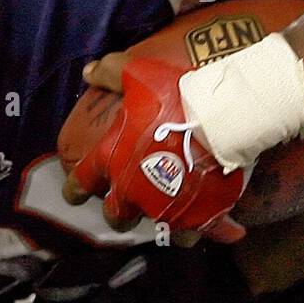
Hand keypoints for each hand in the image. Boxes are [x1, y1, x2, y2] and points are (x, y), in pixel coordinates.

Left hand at [61, 53, 247, 241]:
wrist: (219, 117)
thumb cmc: (174, 95)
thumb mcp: (137, 74)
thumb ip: (111, 72)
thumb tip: (88, 71)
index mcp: (112, 160)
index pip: (82, 181)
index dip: (75, 190)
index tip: (74, 195)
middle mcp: (132, 191)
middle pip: (116, 214)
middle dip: (119, 213)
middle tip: (128, 206)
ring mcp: (165, 207)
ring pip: (158, 228)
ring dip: (164, 221)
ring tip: (175, 214)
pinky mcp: (196, 216)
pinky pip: (200, 231)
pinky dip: (214, 230)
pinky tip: (229, 230)